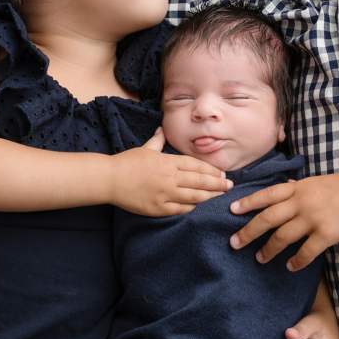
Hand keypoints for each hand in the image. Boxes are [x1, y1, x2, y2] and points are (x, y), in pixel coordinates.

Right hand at [110, 128, 232, 216]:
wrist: (109, 179)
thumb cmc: (127, 162)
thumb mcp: (145, 149)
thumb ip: (158, 141)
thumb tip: (162, 129)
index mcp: (168, 162)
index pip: (196, 165)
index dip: (212, 170)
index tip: (222, 172)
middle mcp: (170, 178)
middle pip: (200, 181)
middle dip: (217, 183)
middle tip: (229, 185)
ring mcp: (165, 194)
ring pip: (195, 196)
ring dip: (210, 196)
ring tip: (221, 196)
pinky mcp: (158, 208)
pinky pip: (181, 209)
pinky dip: (192, 208)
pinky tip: (200, 206)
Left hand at [229, 169, 338, 270]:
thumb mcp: (318, 182)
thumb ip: (300, 189)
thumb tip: (284, 191)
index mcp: (299, 187)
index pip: (267, 194)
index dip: (247, 203)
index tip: (231, 210)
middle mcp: (302, 201)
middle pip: (267, 218)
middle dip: (248, 232)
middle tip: (234, 243)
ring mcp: (314, 217)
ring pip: (282, 237)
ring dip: (268, 250)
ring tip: (260, 258)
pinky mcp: (328, 233)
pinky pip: (306, 251)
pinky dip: (296, 261)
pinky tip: (290, 267)